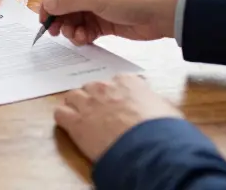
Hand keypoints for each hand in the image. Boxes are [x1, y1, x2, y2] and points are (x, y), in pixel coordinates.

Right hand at [39, 0, 180, 45]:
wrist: (160, 14)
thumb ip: (69, 2)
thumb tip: (47, 5)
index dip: (50, 2)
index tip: (43, 18)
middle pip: (66, 5)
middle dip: (60, 19)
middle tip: (56, 32)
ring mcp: (98, 6)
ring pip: (74, 19)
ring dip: (72, 29)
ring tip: (76, 36)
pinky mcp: (104, 22)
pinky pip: (85, 29)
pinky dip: (82, 35)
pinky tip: (85, 38)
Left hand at [54, 74, 182, 161]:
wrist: (147, 144)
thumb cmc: (160, 128)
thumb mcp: (165, 108)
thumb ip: (153, 101)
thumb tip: (154, 106)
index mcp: (126, 82)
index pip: (114, 81)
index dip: (114, 93)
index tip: (117, 102)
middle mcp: (104, 88)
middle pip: (91, 87)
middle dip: (93, 98)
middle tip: (100, 114)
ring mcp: (88, 102)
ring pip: (72, 97)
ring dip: (76, 106)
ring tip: (84, 119)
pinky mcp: (75, 121)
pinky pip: (60, 113)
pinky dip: (64, 119)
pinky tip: (71, 127)